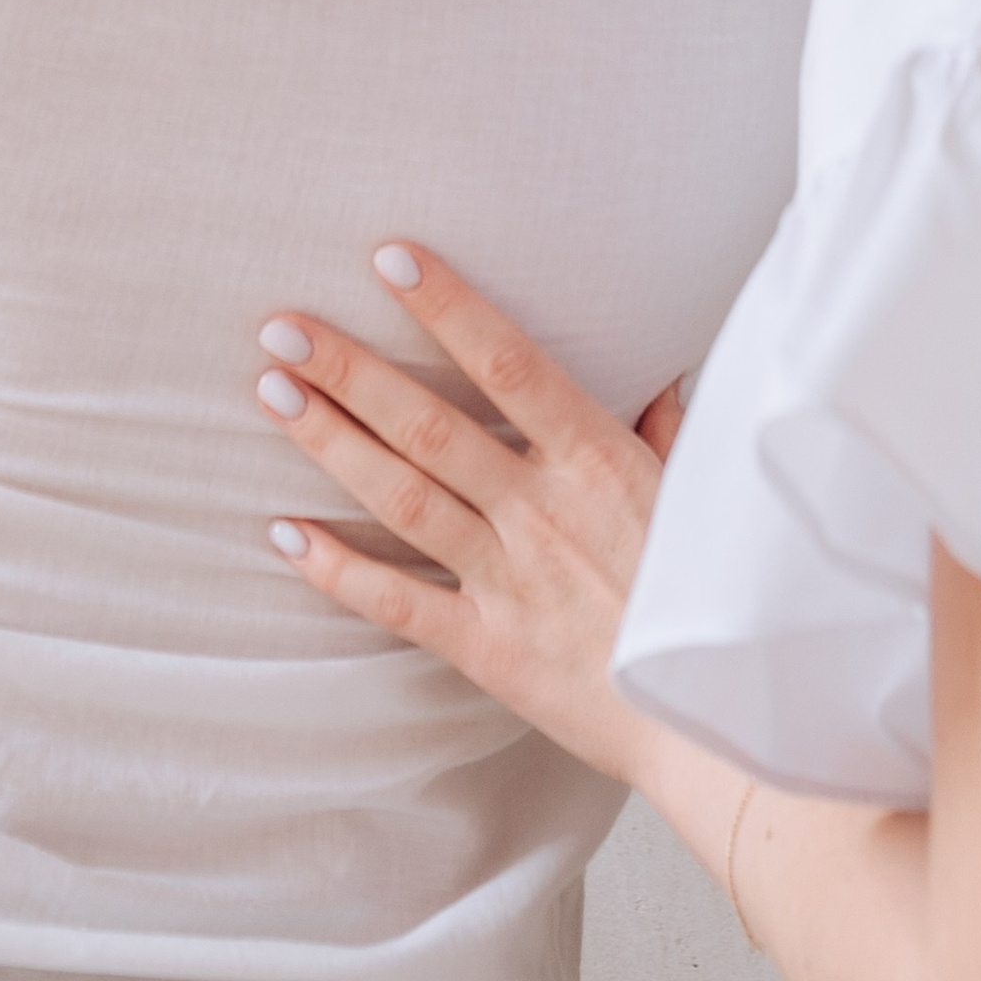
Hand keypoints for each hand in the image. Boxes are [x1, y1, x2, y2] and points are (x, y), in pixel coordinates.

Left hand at [256, 244, 673, 784]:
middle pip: (430, 426)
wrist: (706, 721)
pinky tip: (286, 534)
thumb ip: (666, 432)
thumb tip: (659, 375)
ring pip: (403, 499)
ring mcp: (509, 581)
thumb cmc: (706, 598)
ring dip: (332, 445)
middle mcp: (543, 512)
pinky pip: (398, 603)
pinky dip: (338, 570)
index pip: (510, 365)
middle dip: (351, 371)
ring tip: (274, 394)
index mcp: (598, 460)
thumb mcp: (697, 496)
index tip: (391, 259)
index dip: (448, 309)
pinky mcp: (486, 648)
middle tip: (283, 327)